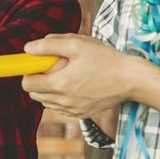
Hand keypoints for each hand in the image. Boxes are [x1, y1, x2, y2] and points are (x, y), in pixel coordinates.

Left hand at [23, 34, 140, 118]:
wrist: (133, 79)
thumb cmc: (107, 59)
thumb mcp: (77, 44)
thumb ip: (49, 45)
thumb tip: (27, 48)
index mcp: (59, 84)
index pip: (27, 83)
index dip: (29, 71)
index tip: (38, 63)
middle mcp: (63, 101)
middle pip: (34, 94)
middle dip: (38, 81)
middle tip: (52, 68)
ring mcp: (73, 110)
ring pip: (47, 102)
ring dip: (49, 90)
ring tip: (66, 75)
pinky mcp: (82, 114)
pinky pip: (61, 108)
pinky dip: (61, 98)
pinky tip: (75, 85)